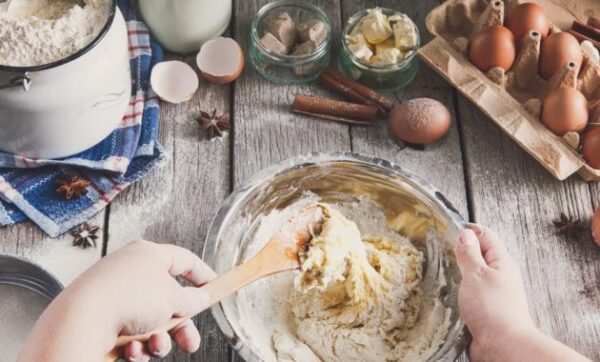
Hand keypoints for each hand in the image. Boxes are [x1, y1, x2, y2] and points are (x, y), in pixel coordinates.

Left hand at [19, 241, 216, 361]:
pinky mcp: (103, 317)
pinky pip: (130, 332)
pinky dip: (136, 344)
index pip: (184, 260)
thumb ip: (192, 299)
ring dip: (158, 339)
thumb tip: (200, 298)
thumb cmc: (130, 298)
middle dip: (180, 327)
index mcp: (149, 255)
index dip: (203, 274)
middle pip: (168, 300)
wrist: (83, 320)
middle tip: (190, 342)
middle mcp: (132, 272)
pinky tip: (131, 349)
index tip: (216, 287)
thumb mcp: (173, 298)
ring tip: (155, 346)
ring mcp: (116, 295)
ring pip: (150, 321)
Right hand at [456, 225, 589, 361]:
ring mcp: (493, 292)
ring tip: (443, 271)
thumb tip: (465, 234)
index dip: (468, 230)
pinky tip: (450, 293)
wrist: (502, 345)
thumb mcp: (476, 274)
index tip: (448, 229)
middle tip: (441, 250)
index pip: (485, 235)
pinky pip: (471, 292)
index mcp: (502, 261)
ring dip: (459, 272)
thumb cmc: (492, 308)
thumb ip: (469, 253)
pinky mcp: (486, 308)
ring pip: (474, 274)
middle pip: (480, 254)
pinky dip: (461, 290)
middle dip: (461, 251)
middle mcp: (500, 275)